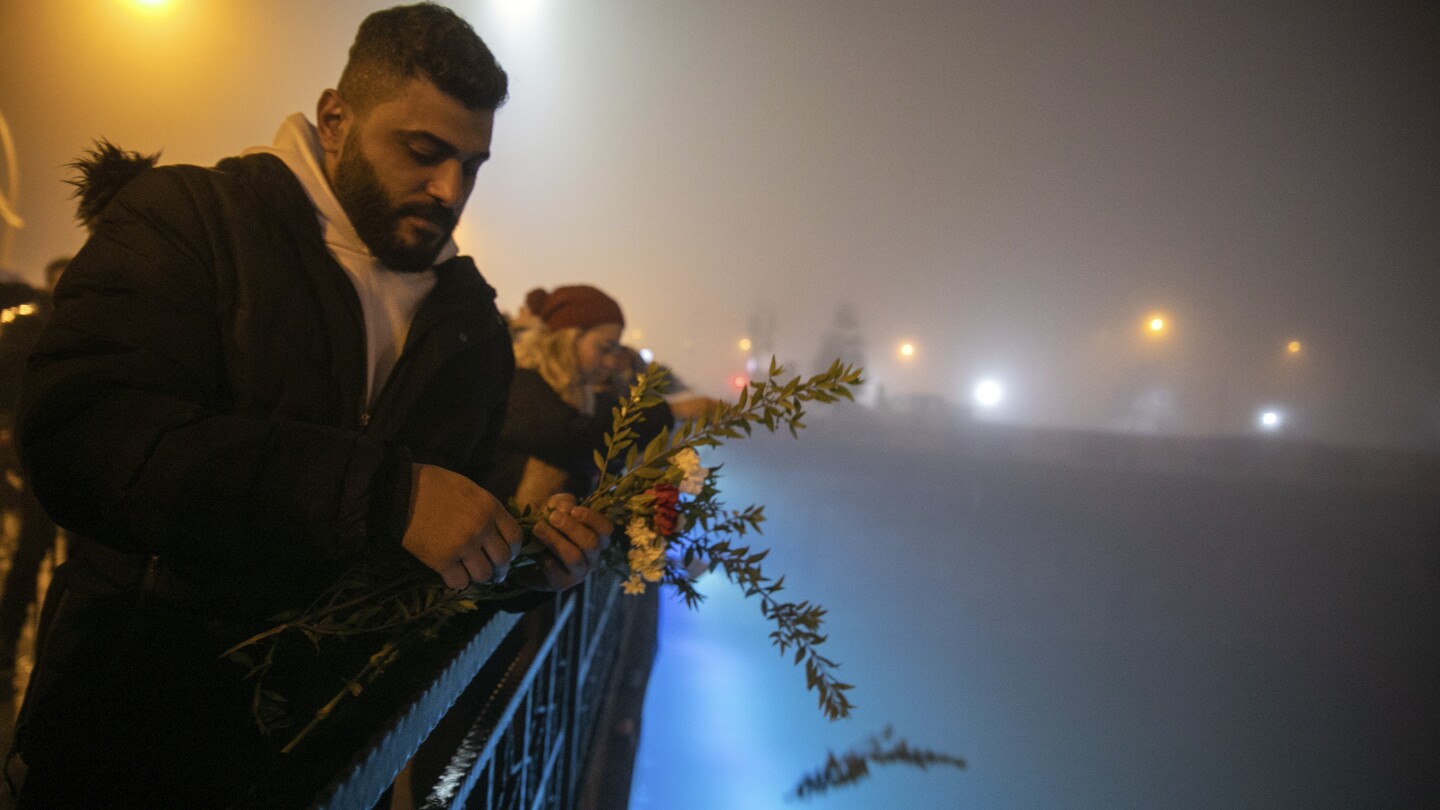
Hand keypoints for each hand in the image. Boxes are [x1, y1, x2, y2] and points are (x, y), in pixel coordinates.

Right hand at [401, 463, 521, 589]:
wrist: (402, 491)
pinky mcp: (441, 560)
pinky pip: (460, 582)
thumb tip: (497, 533)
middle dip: (499, 568)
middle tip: (492, 570)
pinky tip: (452, 573)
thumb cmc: (435, 486)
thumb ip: (486, 510)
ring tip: (470, 572)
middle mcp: (481, 528)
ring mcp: (462, 545)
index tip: (506, 554)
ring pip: (483, 575)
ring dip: (478, 576)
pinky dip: (457, 581)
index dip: (513, 550)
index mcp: (490, 507)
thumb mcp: (470, 490)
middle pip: (502, 560)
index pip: (515, 537)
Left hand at [515, 493, 612, 591]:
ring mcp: (578, 572)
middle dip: (571, 528)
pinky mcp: (561, 583)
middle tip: (552, 517)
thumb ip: (563, 503)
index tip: (573, 510)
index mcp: (597, 538)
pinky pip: (556, 571)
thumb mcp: (555, 508)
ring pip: (574, 557)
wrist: (528, 551)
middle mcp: (592, 557)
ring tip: (538, 528)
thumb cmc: (548, 526)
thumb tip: (565, 509)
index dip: (592, 519)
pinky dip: (544, 557)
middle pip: (591, 543)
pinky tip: (535, 550)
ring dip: (555, 540)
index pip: (606, 529)